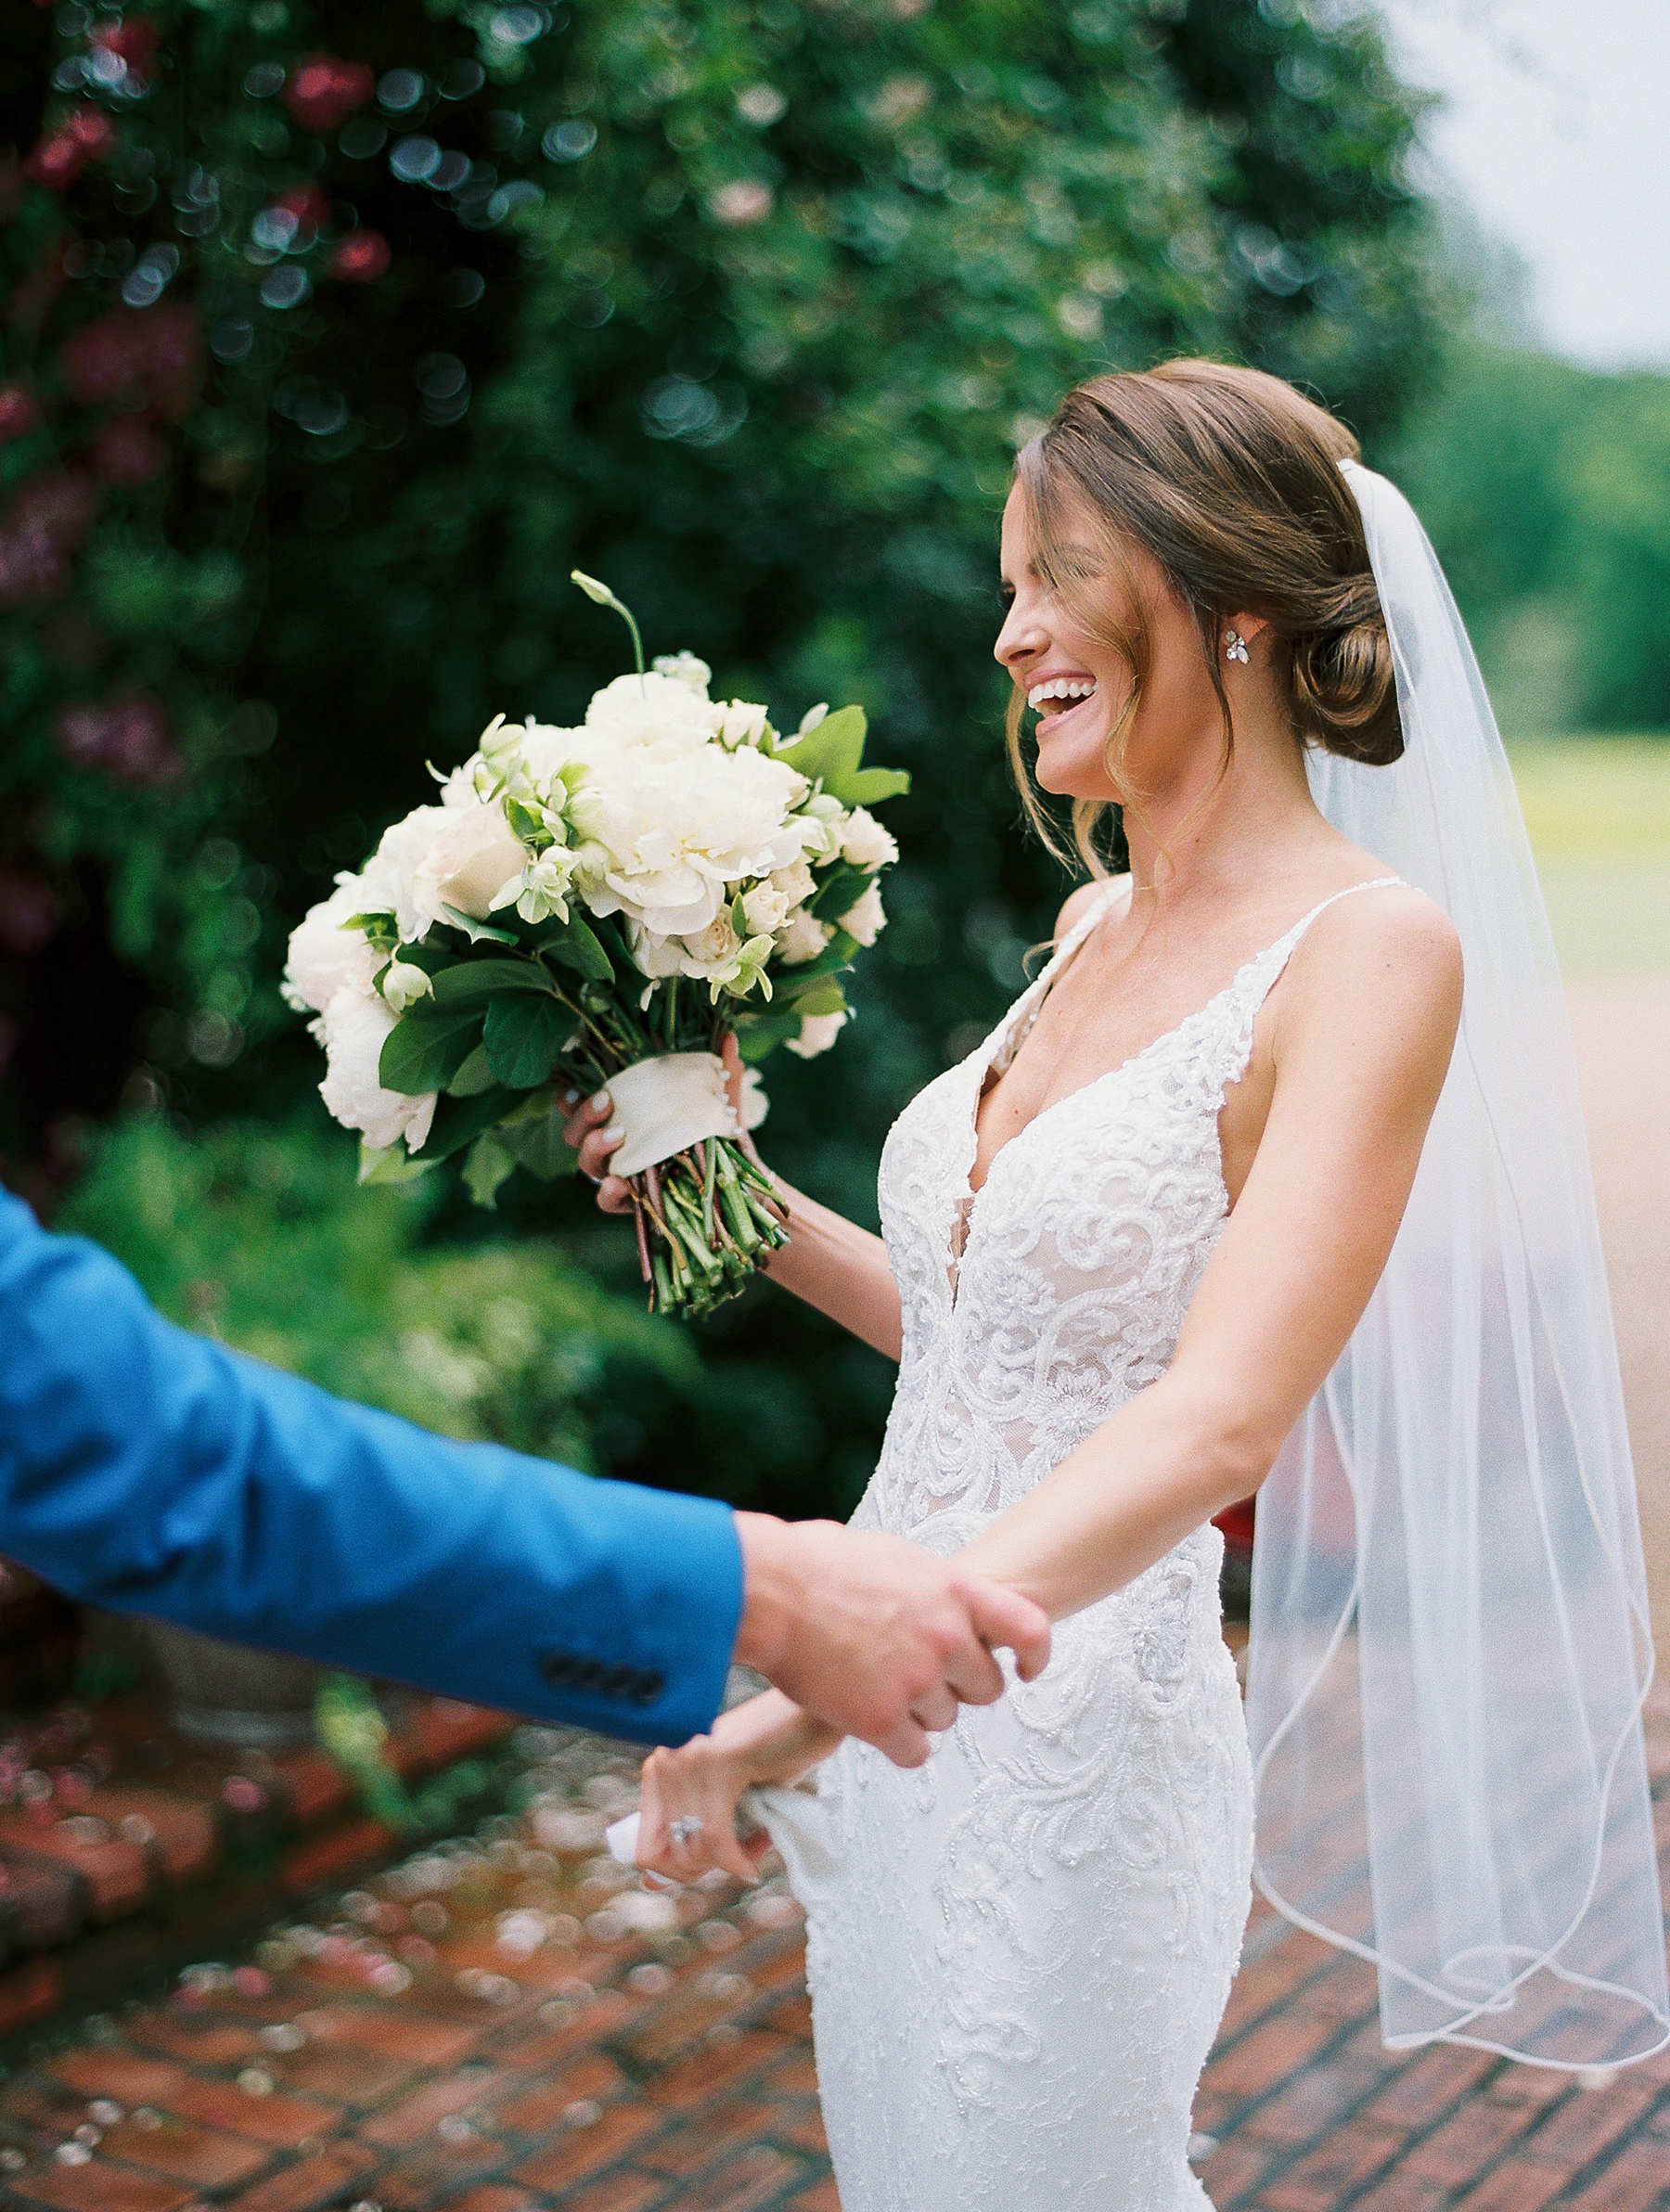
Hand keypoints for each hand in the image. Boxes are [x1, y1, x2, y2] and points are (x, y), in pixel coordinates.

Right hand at [559, 1037, 766, 1217]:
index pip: (583, 1107)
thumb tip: (730, 1038)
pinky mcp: (632, 1203)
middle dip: (583, 1115)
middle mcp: (615, 1147)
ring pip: (587, 1164)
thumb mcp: (723, 1106)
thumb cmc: (720, 1138)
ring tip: (617, 1135)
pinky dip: (608, 1193)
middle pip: (576, 1133)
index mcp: (624, 1117)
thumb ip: (723, 1075)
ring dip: (594, 1147)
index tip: (575, 1085)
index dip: (570, 1098)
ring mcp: (621, 1175)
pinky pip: (608, 1202)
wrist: (738, 1186)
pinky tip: (617, 1183)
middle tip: (606, 1100)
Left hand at [635, 1691, 827, 1885]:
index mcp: (662, 1768)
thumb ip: (694, 1827)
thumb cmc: (775, 1753)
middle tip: (738, 1858)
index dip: (675, 1873)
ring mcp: (690, 1760)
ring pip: (694, 1849)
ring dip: (729, 1862)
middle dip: (705, 1870)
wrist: (812, 1710)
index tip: (710, 1870)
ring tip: (757, 1844)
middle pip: (665, 1857)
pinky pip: (717, 1836)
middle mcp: (667, 1762)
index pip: (645, 1847)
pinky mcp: (720, 1762)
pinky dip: (737, 1860)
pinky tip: (753, 1860)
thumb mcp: (727, 1794)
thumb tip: (653, 1883)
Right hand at [732, 1513, 1052, 1766]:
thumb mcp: (894, 1557)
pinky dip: (898, 1743)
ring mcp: (916, 1680)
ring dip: (919, 1712)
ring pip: (945, 1720)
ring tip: (876, 1683)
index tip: (1025, 1670)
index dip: (1035, 1656)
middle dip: (960, 1688)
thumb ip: (932, 1588)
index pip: (1028, 1628)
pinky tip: (871, 1720)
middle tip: (923, 1677)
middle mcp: (945, 1637)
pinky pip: (915, 1752)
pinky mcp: (882, 1719)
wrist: (768, 1591)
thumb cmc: (816, 1563)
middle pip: (986, 1688)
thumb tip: (942, 1605)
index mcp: (953, 1589)